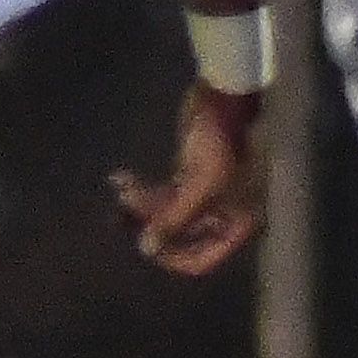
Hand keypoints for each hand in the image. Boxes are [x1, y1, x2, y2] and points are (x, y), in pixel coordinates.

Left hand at [111, 83, 267, 277]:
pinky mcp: (190, 176)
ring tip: (122, 191)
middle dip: (151, 226)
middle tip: (121, 218)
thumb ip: (174, 219)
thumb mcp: (200, 185)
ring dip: (142, 206)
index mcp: (236, 224)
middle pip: (181, 238)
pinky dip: (144, 190)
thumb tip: (145, 248)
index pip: (203, 260)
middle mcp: (223, 215)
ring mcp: (205, 196)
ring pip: (167, 214)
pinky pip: (164, 194)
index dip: (173, 258)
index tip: (145, 247)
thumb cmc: (221, 144)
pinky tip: (121, 179)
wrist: (224, 97)